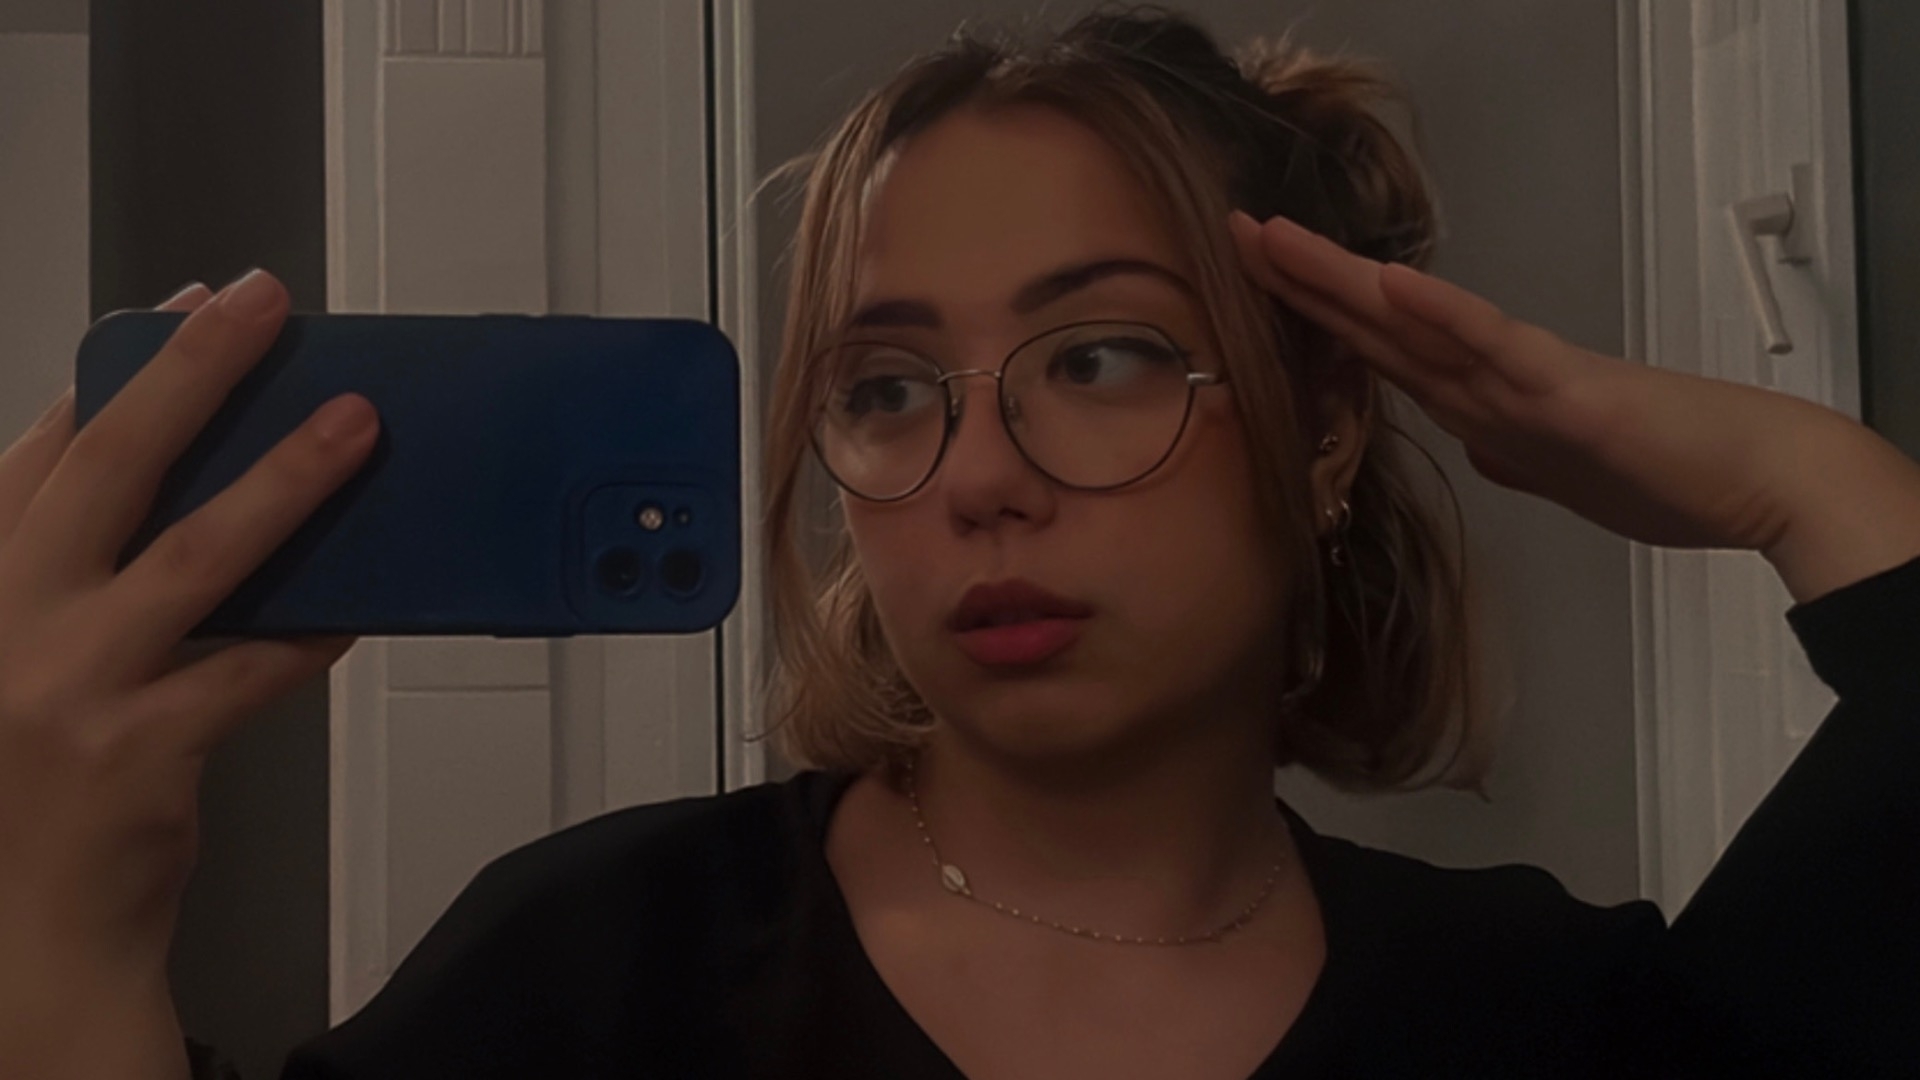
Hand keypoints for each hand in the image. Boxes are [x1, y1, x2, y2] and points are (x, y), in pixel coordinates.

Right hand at [0, 272, 376, 988]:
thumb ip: (84, 574)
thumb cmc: (31, 789)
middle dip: (190, 375)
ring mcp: (65, 686)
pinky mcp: (137, 750)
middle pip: (107, 471)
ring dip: (283, 483)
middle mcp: (2, 622)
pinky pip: (248, 670)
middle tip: (260, 304)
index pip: (41, 454)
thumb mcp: (22, 657)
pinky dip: (310, 630)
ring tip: (355, 423)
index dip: (117, 371)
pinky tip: (363, 596)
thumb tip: (208, 484)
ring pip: (193, 559)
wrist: (22, 938)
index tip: (183, 305)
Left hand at [1228, 210, 1859, 555]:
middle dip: (1300, 282)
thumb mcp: (1565, 476)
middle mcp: (1489, 380)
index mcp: (1482, 402)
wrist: (1754, 482)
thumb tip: (1482, 449)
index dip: (1314, 318)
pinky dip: (1441, 314)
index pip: (1380, 353)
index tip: (1253, 286)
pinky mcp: (1566, 391)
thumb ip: (1518, 454)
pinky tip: (1392, 282)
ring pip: (1415, 321)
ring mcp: (1523, 379)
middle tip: (1232, 232)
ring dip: (1342, 281)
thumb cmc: (1667, 473)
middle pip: (1377, 324)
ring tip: (1277, 239)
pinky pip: (1493, 347)